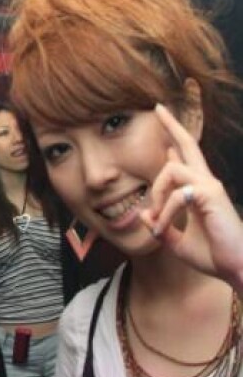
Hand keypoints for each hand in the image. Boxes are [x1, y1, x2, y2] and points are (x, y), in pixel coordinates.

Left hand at [139, 103, 242, 290]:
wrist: (236, 268)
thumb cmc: (213, 256)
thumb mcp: (178, 243)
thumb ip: (161, 228)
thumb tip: (144, 215)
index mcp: (199, 191)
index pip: (186, 158)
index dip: (174, 140)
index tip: (163, 126)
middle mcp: (206, 183)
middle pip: (189, 145)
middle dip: (172, 125)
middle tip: (157, 107)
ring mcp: (210, 186)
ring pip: (171, 171)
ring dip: (155, 195)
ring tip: (155, 219)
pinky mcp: (211, 195)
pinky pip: (176, 194)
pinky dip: (164, 212)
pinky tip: (162, 228)